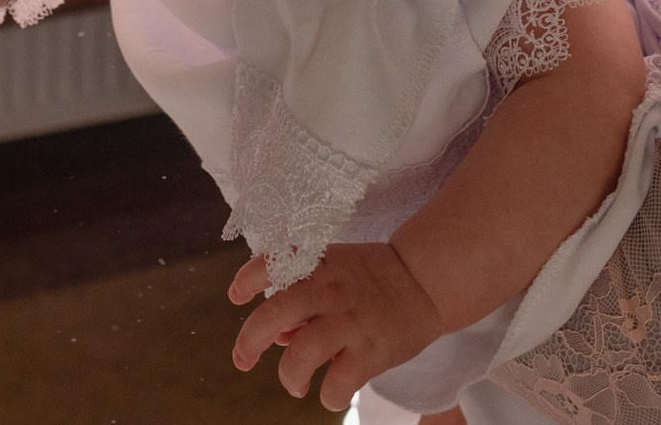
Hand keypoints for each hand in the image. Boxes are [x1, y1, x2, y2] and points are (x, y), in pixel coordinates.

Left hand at [228, 243, 446, 412]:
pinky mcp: (371, 350)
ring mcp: (350, 321)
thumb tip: (278, 337)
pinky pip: (337, 383)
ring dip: (288, 375)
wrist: (425, 281)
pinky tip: (331, 392)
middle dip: (249, 341)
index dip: (247, 280)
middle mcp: (328, 291)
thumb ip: (303, 298)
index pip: (271, 264)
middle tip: (242, 359)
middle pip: (275, 314)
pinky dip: (328, 395)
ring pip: (301, 353)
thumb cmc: (373, 279)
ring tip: (295, 383)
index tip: (236, 296)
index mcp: (317, 266)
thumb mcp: (335, 272)